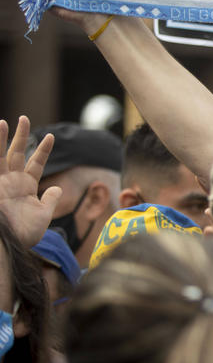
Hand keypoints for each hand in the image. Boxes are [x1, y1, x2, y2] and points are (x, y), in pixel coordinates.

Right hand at [0, 117, 61, 247]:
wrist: (10, 245)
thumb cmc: (25, 234)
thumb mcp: (43, 215)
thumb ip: (50, 200)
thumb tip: (57, 187)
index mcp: (26, 187)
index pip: (36, 163)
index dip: (43, 150)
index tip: (51, 135)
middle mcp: (12, 182)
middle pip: (18, 153)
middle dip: (21, 135)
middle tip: (24, 117)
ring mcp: (1, 184)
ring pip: (1, 156)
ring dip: (2, 139)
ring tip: (3, 122)